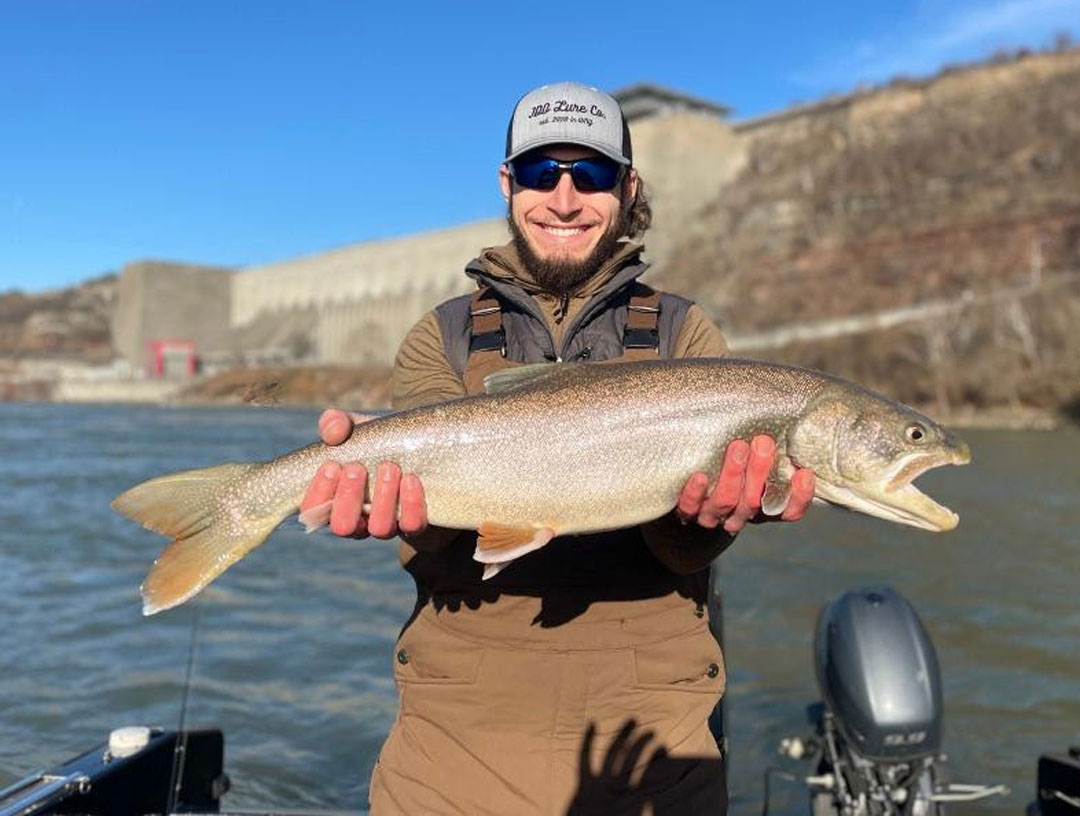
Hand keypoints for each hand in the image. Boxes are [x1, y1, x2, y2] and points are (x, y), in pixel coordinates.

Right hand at [299, 409, 428, 538]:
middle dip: (347, 497)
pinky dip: (411, 502)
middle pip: (343, 527)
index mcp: (334, 500)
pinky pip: (411, 525)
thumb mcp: (356, 429)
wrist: (422, 450)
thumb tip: (332, 433)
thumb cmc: (378, 443)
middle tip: (356, 468)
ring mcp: (387, 526)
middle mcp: (358, 520)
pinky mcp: (415, 525)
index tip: (331, 465)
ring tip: (389, 467)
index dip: (318, 493)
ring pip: (379, 528)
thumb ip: (337, 424)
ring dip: (383, 497)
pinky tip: (411, 478)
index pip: (312, 511)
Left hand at [675, 435, 814, 533]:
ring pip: (726, 501)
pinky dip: (696, 493)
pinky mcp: (686, 511)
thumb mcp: (752, 453)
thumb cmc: (726, 460)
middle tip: (764, 443)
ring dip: (732, 475)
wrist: (680, 484)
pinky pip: (690, 507)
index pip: (788, 510)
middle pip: (754, 501)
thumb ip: (766, 443)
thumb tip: (786, 407)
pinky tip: (700, 476)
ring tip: (737, 447)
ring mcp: (713, 514)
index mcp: (762, 504)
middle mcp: (739, 513)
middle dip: (760, 471)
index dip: (799, 497)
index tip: (804, 473)